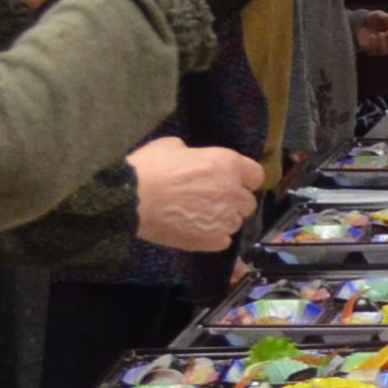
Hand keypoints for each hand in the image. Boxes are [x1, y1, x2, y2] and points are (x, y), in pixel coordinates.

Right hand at [125, 136, 265, 251]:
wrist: (132, 200)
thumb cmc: (150, 168)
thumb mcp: (172, 146)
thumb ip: (194, 153)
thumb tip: (192, 157)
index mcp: (227, 164)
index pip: (256, 175)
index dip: (244, 179)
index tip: (233, 181)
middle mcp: (232, 192)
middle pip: (248, 202)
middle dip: (234, 201)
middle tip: (213, 200)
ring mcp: (224, 219)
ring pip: (236, 223)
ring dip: (223, 220)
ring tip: (201, 217)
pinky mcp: (212, 240)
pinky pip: (224, 240)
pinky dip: (214, 237)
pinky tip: (196, 229)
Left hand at [352, 9, 387, 55]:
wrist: (360, 23)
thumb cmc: (373, 19)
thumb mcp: (379, 15)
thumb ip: (386, 17)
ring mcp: (380, 48)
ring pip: (385, 51)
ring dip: (383, 43)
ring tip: (380, 34)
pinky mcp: (371, 50)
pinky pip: (374, 51)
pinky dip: (373, 44)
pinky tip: (372, 36)